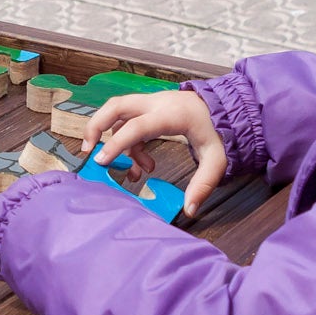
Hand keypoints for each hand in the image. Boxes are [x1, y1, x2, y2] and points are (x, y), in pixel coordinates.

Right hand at [83, 90, 229, 210]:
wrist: (228, 106)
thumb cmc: (220, 131)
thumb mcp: (217, 159)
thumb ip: (203, 184)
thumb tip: (189, 210)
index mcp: (171, 114)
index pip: (136, 126)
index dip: (117, 144)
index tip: (102, 161)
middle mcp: (156, 104)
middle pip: (116, 106)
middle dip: (96, 126)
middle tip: (87, 151)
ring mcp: (152, 104)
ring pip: (118, 111)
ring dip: (110, 136)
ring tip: (119, 167)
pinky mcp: (151, 109)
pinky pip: (130, 122)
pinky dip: (128, 142)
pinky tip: (142, 164)